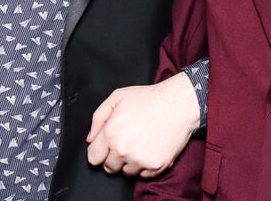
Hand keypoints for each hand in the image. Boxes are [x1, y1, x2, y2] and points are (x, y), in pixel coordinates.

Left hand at [86, 72, 200, 176]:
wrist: (180, 103)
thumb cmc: (150, 98)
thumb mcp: (118, 97)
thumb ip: (98, 117)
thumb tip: (91, 139)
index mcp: (110, 134)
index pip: (93, 158)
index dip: (101, 150)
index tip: (110, 145)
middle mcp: (123, 150)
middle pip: (110, 167)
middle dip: (116, 156)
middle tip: (130, 139)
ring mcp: (139, 160)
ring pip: (127, 172)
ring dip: (132, 161)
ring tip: (143, 141)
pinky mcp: (155, 165)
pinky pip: (144, 174)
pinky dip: (147, 164)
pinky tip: (153, 147)